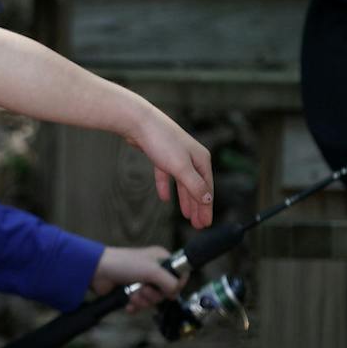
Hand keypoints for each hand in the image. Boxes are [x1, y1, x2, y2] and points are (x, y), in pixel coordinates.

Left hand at [90, 244, 181, 310]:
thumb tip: (175, 293)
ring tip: (134, 297)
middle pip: (165, 291)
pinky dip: (135, 306)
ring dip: (143, 301)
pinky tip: (129, 305)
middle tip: (143, 291)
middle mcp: (153, 270)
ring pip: (152, 299)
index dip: (175, 286)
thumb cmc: (123, 264)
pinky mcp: (130, 291)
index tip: (167, 290)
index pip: (179, 275)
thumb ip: (170, 282)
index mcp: (161, 259)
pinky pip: (140, 304)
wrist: (96, 271)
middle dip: (154, 295)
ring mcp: (141, 281)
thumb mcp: (153, 270)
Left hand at [129, 109, 213, 229]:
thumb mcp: (180, 167)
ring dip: (185, 200)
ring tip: (187, 216)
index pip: (207, 189)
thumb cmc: (162, 141)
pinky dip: (166, 187)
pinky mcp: (160, 156)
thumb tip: (208, 199)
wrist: (138, 122)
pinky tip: (164, 198)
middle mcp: (192, 158)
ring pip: (182, 183)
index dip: (207, 208)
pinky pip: (166, 176)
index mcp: (202, 160)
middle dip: (198, 207)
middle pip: (196, 187)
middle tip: (199, 225)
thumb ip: (194, 185)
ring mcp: (176, 156)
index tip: (206, 224)